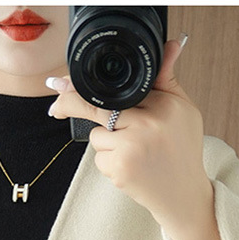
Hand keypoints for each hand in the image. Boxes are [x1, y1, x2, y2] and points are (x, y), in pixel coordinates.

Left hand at [46, 35, 224, 239]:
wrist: (183, 194)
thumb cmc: (182, 149)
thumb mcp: (183, 109)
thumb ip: (167, 79)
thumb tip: (170, 45)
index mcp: (163, 105)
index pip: (119, 88)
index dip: (86, 85)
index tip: (62, 83)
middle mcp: (147, 124)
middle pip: (96, 107)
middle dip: (70, 102)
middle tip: (55, 100)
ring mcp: (131, 148)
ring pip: (96, 135)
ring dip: (107, 141)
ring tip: (133, 150)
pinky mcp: (120, 170)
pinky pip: (99, 157)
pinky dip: (109, 161)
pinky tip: (129, 166)